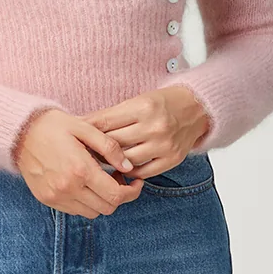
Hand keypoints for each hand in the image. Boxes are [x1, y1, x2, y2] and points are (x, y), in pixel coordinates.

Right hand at [13, 109, 146, 216]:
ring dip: (102, 201)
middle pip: (107, 208)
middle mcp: (68, 188)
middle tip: (119, 179)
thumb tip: (129, 167)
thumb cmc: (53, 126)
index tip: (135, 182)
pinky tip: (84, 185)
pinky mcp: (47, 199)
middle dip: (119, 196)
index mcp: (81, 170)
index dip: (132, 192)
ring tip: (101, 182)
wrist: (19, 132)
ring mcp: (56, 197)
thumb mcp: (85, 128)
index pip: (116, 195)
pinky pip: (75, 211)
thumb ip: (110, 148)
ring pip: (92, 213)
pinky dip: (86, 202)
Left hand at [81, 84, 211, 177]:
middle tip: (82, 153)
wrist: (198, 109)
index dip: (87, 130)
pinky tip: (123, 168)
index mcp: (143, 107)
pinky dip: (130, 171)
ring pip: (126, 161)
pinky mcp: (171, 159)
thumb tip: (82, 125)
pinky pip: (142, 172)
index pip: (105, 122)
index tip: (74, 136)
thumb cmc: (163, 103)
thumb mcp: (138, 100)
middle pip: (113, 143)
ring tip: (100, 162)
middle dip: (96, 148)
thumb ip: (112, 115)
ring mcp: (164, 145)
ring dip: (111, 163)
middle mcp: (154, 126)